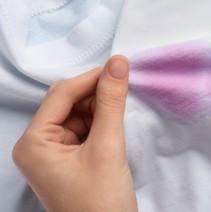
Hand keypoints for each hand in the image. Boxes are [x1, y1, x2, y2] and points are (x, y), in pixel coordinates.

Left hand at [12, 56, 136, 211]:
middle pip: (69, 103)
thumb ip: (111, 103)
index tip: (120, 67)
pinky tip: (116, 125)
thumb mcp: (108, 147)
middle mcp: (38, 146)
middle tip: (125, 90)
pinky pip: (84, 129)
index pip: (62, 95)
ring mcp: (53, 153)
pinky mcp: (69, 159)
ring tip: (122, 113)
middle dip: (97, 95)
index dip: (91, 78)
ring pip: (79, 115)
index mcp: (34, 143)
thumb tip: (118, 63)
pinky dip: (101, 123)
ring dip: (101, 109)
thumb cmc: (101, 203)